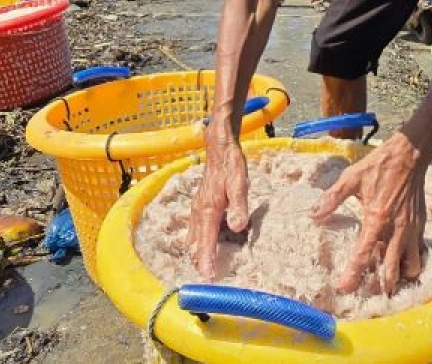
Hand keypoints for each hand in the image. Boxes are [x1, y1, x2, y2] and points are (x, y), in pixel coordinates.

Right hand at [187, 118, 248, 278]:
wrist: (219, 148)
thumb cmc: (230, 165)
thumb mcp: (239, 183)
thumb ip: (239, 205)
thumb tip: (237, 227)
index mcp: (208, 210)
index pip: (206, 242)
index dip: (207, 261)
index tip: (209, 279)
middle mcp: (198, 212)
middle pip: (196, 244)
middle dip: (199, 263)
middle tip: (205, 283)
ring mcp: (196, 209)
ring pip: (192, 238)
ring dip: (197, 254)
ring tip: (202, 271)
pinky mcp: (199, 206)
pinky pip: (194, 230)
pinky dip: (197, 243)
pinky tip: (202, 247)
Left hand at [311, 132, 428, 294]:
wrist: (409, 155)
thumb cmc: (379, 165)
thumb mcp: (351, 178)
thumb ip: (332, 198)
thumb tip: (314, 215)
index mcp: (377, 217)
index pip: (364, 253)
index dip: (354, 273)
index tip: (344, 288)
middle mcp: (397, 228)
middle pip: (392, 269)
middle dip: (381, 286)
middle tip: (370, 295)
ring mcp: (412, 229)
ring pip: (411, 265)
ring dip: (400, 276)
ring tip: (388, 280)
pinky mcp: (421, 225)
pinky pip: (418, 252)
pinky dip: (410, 262)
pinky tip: (400, 261)